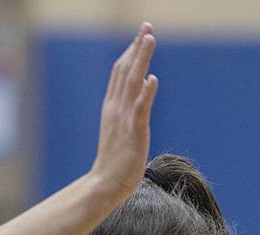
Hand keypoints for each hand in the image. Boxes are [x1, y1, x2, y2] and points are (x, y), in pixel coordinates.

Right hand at [89, 23, 158, 198]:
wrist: (106, 183)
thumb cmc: (116, 160)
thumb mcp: (120, 128)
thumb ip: (129, 108)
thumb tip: (144, 85)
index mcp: (112, 106)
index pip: (121, 72)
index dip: (132, 51)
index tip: (141, 34)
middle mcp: (116, 107)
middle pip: (126, 70)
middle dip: (137, 48)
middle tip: (147, 27)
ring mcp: (124, 119)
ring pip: (133, 83)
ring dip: (141, 60)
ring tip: (149, 40)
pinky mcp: (134, 133)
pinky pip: (140, 109)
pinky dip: (146, 93)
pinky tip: (153, 79)